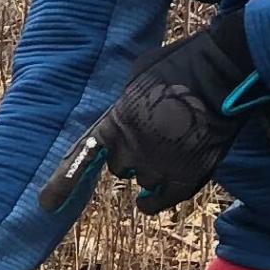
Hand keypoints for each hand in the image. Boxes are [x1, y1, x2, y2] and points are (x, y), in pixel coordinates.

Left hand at [39, 5, 264, 214]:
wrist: (222, 73)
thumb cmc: (179, 64)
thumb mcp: (138, 75)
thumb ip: (125, 102)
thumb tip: (125, 114)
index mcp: (115, 124)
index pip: (82, 158)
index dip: (62, 184)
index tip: (46, 204)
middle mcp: (131, 152)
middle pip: (119, 167)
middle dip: (130, 154)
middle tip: (154, 133)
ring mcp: (159, 169)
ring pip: (144, 181)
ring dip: (152, 169)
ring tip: (175, 143)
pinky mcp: (186, 180)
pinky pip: (160, 201)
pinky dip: (157, 198)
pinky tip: (159, 190)